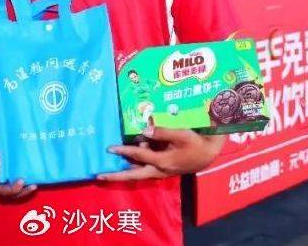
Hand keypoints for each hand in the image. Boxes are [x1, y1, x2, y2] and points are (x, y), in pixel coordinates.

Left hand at [99, 126, 226, 181]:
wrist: (208, 154)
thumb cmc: (195, 143)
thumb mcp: (181, 134)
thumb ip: (162, 132)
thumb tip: (143, 131)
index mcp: (162, 162)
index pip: (139, 155)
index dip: (124, 150)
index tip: (109, 148)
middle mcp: (158, 170)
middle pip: (133, 176)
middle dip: (115, 176)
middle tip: (98, 177)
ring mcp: (160, 172)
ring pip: (138, 173)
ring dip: (124, 170)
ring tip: (109, 165)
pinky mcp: (162, 170)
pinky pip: (145, 168)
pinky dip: (135, 164)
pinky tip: (132, 153)